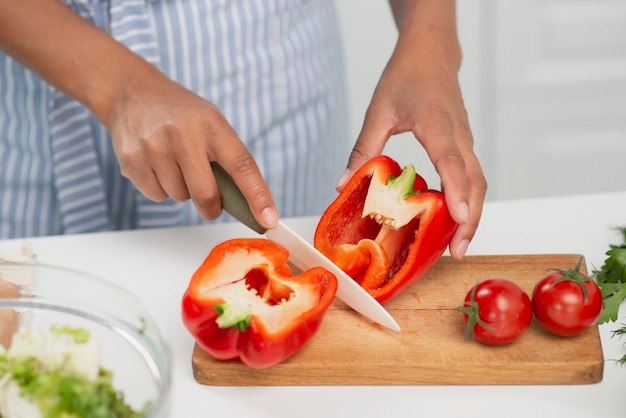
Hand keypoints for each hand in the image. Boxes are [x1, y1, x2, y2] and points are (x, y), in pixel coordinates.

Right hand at [104, 71, 278, 228]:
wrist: (131, 94)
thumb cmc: (182, 115)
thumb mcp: (211, 122)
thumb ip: (226, 158)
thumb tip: (242, 203)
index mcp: (211, 124)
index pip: (242, 165)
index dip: (258, 196)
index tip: (269, 220)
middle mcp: (182, 134)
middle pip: (206, 194)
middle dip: (212, 208)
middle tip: (212, 206)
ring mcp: (154, 147)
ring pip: (180, 197)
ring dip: (184, 192)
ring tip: (176, 165)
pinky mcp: (132, 161)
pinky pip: (157, 196)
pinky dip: (162, 190)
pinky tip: (157, 166)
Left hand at [336, 0, 486, 259]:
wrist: (431, 52)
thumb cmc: (407, 76)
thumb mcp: (378, 111)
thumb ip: (363, 148)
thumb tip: (344, 184)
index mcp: (438, 126)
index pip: (452, 164)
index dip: (456, 194)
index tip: (458, 220)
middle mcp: (459, 135)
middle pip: (475, 183)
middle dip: (470, 219)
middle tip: (457, 251)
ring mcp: (466, 140)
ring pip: (478, 182)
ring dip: (472, 214)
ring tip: (458, 243)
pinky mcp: (465, 143)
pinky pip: (472, 176)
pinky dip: (468, 199)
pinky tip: (453, 217)